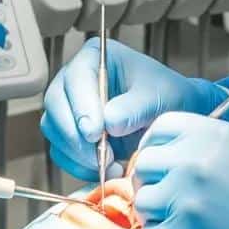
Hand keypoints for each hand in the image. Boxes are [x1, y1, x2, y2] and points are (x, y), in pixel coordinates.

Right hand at [40, 39, 228, 179]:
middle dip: (76, 135)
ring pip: (55, 130)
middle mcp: (75, 80)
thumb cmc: (166, 95)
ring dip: (78, 154)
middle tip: (101, 156)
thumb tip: (109, 121)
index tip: (95, 132)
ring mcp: (69, 107)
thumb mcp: (158, 96)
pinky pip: (62, 152)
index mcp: (94, 58)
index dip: (81, 106)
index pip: (76, 79)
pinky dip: (79, 166)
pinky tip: (106, 170)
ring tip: (110, 164)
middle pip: (56, 105)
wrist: (173, 115)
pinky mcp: (70, 134)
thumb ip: (135, 107)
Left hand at [132, 113, 228, 228]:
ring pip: (143, 204)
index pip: (159, 128)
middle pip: (143, 166)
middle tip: (173, 202)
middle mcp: (194, 163)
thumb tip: (185, 153)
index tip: (165, 167)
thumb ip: (219, 148)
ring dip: (158, 216)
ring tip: (187, 227)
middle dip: (153, 183)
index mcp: (215, 135)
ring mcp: (186, 203)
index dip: (158, 148)